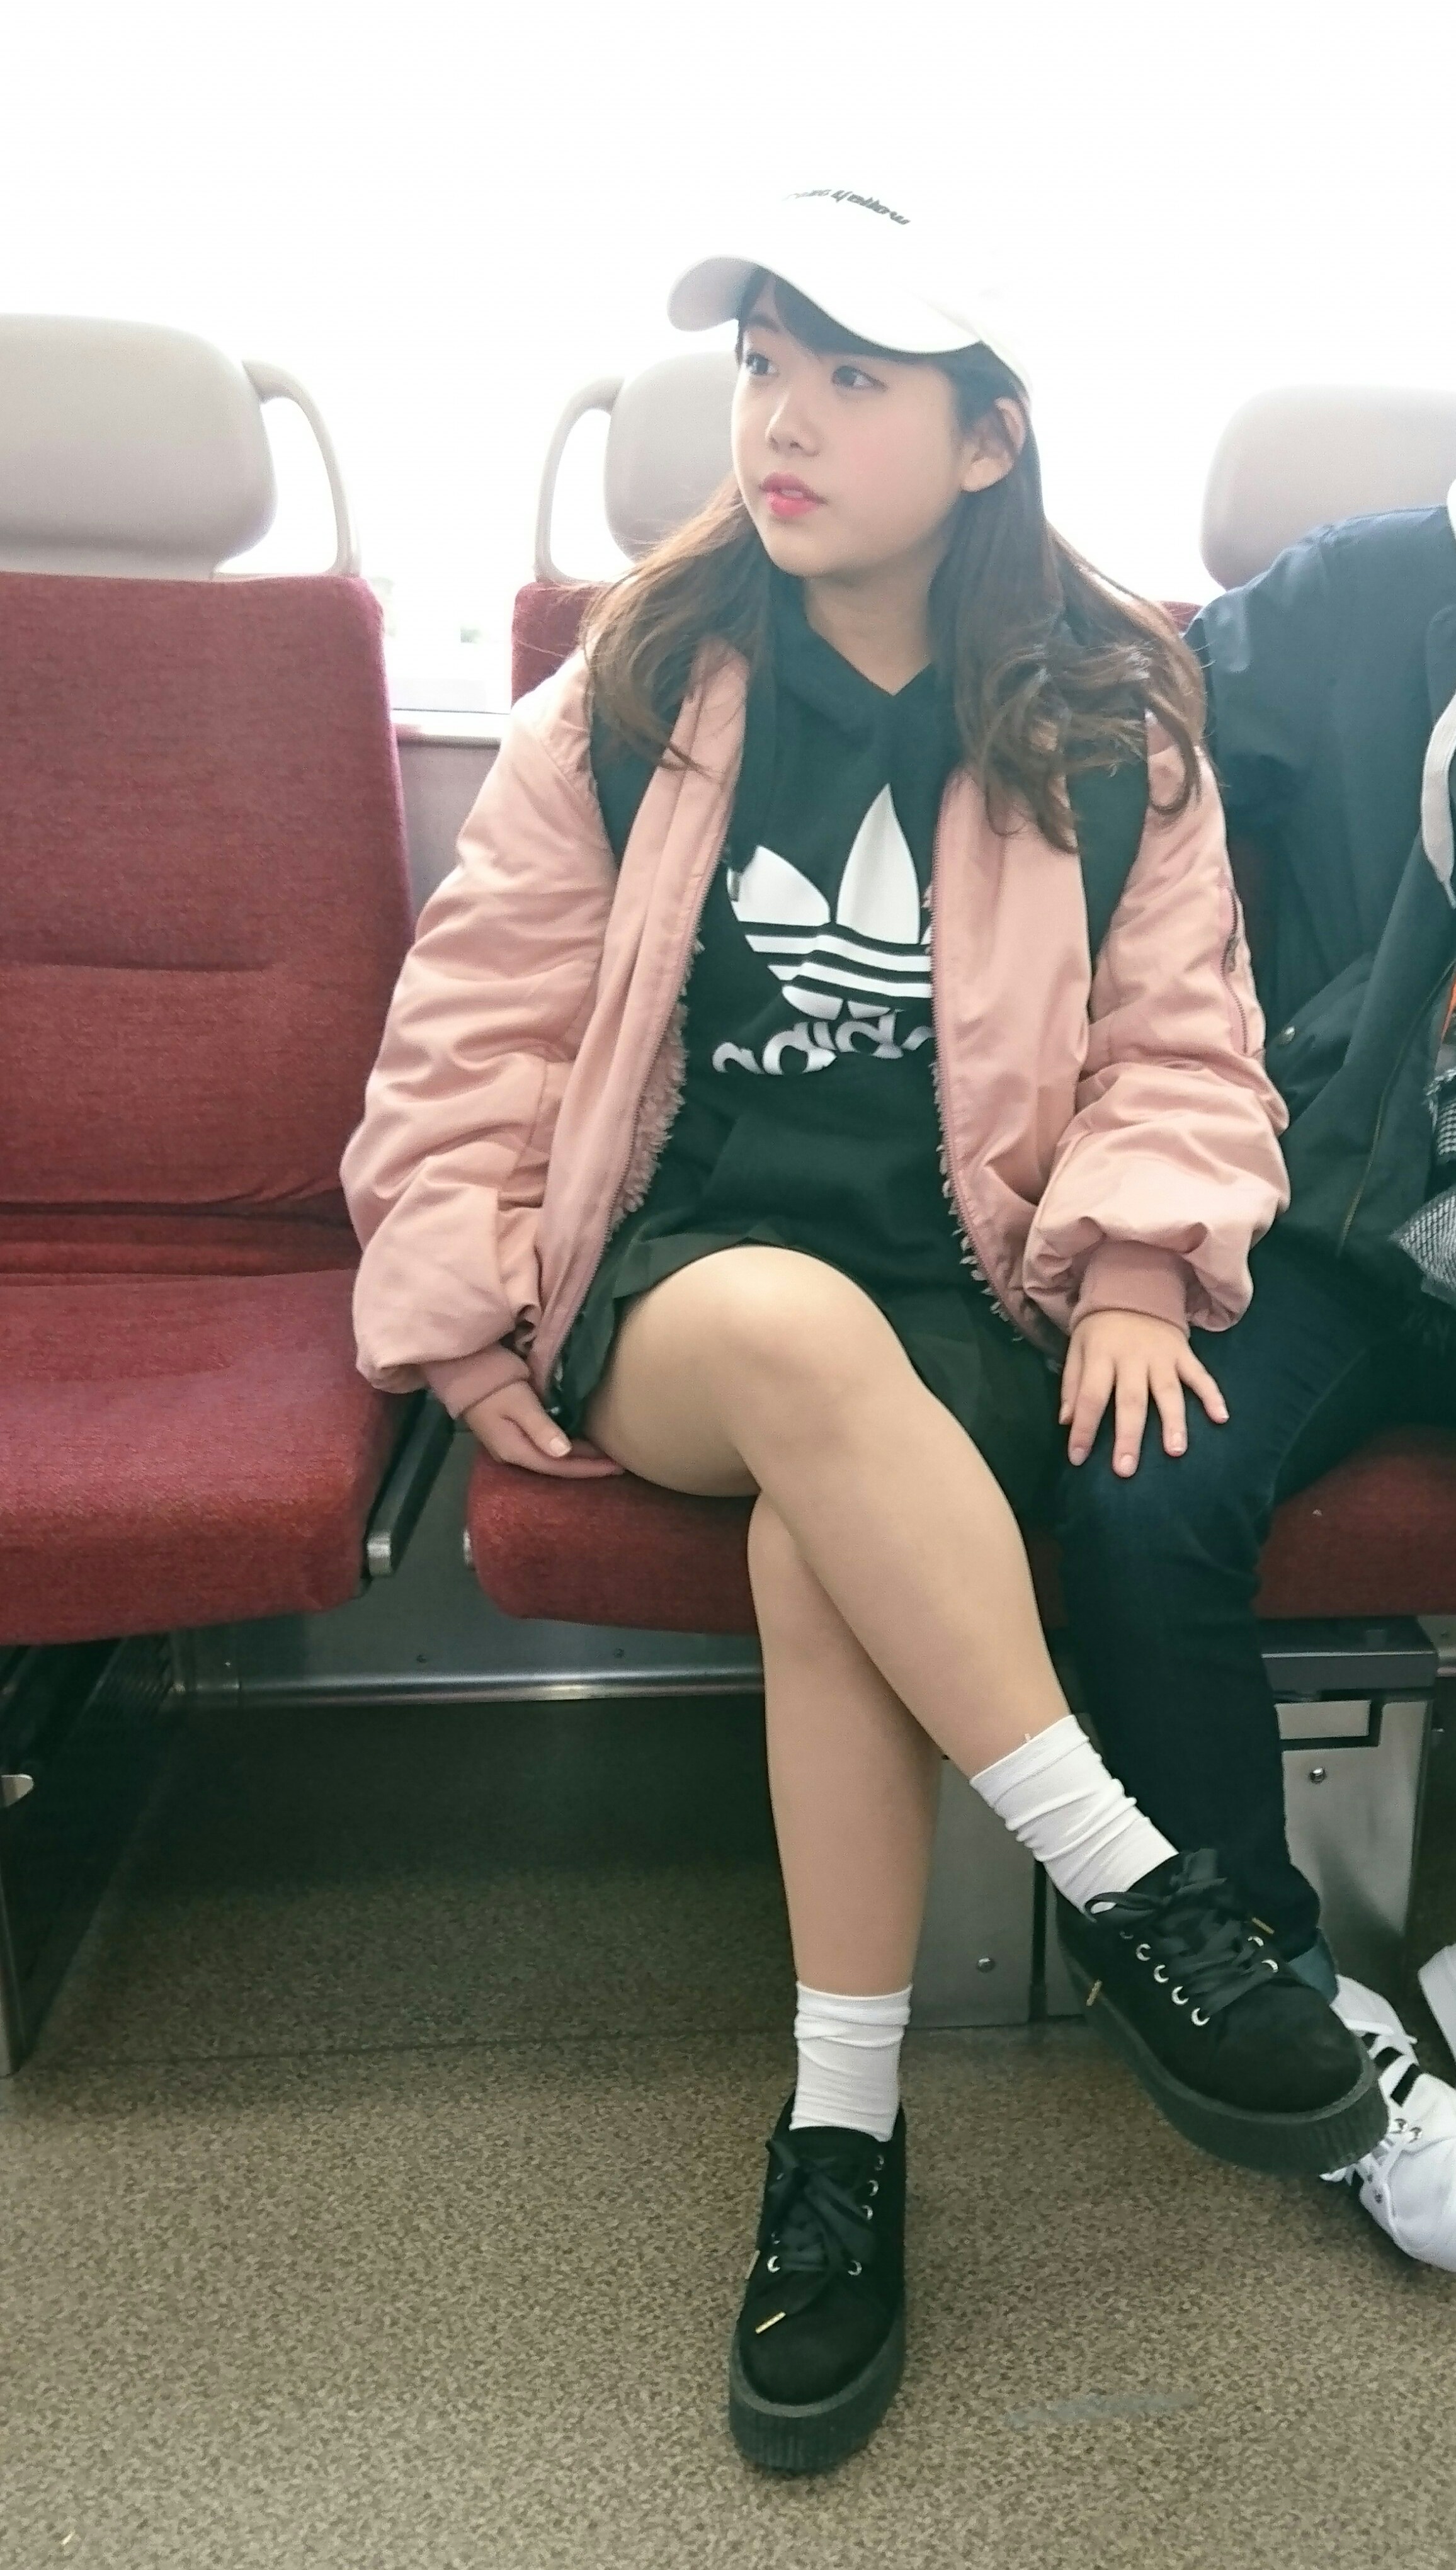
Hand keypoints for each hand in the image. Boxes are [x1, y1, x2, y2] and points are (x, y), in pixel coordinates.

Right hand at [463, 1379, 624, 1477]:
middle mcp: (513, 1455)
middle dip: (587, 1466)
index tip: (616, 1466)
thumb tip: (565, 1453)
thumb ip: (541, 1428)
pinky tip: (580, 1445)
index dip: (589, 1468)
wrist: (463, 1373)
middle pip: (557, 1467)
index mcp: (515, 1451)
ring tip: (605, 1457)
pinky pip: (545, 1450)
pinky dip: (566, 1449)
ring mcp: (511, 1447)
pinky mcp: (512, 1436)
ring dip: (578, 1459)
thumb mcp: (519, 1404)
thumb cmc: (494, 1385)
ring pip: (551, 1460)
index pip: (559, 1467)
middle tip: (618, 1464)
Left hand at [1060, 1308, 1227, 1475]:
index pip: (1090, 1396)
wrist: (1135, 1286)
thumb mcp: (1077, 1347)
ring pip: (1168, 1392)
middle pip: (1131, 1400)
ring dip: (1173, 1422)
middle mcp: (1132, 1358)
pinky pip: (1200, 1375)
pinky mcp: (1184, 1353)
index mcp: (1101, 1356)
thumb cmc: (1101, 1327)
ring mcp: (1162, 1356)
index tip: (1077, 1457)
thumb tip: (1066, 1422)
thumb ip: (1071, 1384)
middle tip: (1126, 1469)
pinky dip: (1212, 1395)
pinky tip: (1221, 1417)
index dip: (1083, 1428)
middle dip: (1128, 1436)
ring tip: (1176, 1451)